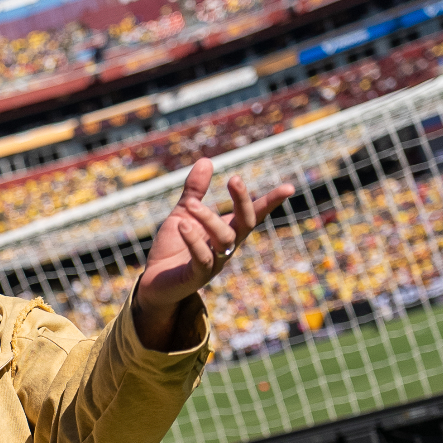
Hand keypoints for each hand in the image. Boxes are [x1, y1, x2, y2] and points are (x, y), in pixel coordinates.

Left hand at [134, 158, 294, 349]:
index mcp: (227, 230)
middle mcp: (226, 247)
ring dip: (208, 219)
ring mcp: (214, 263)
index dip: (271, 202)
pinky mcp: (197, 276)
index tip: (289, 188)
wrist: (154, 281)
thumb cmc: (173, 247)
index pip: (253, 214)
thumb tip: (206, 160)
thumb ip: (195, 191)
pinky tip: (182, 226)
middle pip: (245, 224)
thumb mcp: (183, 214)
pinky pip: (202, 259)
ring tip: (190, 205)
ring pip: (224, 240)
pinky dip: (194, 241)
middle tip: (235, 179)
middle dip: (243, 202)